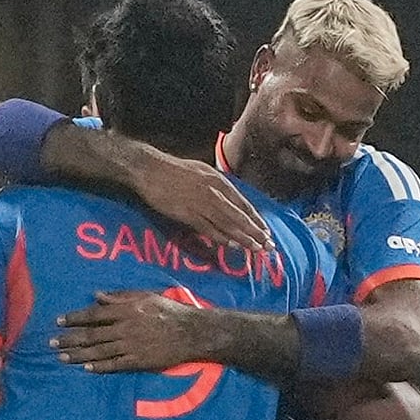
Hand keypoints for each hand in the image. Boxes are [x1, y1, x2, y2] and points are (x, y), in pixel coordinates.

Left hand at [51, 290, 204, 372]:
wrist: (191, 332)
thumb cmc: (168, 310)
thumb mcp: (144, 295)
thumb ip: (119, 296)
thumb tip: (96, 295)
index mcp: (125, 310)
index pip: (93, 314)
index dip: (74, 318)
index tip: (58, 321)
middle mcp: (124, 328)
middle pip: (91, 335)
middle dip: (69, 339)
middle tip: (51, 343)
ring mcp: (131, 346)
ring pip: (99, 351)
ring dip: (78, 354)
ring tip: (61, 357)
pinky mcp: (138, 361)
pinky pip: (114, 365)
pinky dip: (99, 366)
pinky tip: (85, 368)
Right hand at [132, 150, 272, 251]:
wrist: (151, 169)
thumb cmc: (175, 169)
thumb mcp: (203, 170)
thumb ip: (218, 185)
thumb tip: (229, 198)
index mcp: (219, 181)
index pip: (244, 204)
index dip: (256, 219)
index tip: (266, 231)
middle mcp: (214, 193)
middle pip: (240, 217)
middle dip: (256, 233)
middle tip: (269, 246)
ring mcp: (201, 204)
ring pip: (227, 225)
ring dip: (243, 239)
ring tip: (255, 249)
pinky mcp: (187, 213)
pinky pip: (208, 229)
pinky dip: (220, 237)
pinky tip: (230, 245)